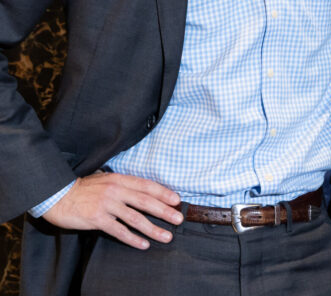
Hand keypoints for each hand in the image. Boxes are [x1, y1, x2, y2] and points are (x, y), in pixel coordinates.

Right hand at [43, 172, 182, 248]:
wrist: (58, 196)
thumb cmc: (84, 188)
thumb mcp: (106, 179)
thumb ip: (123, 184)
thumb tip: (144, 191)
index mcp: (120, 179)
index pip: (147, 186)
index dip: (164, 193)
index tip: (177, 200)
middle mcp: (115, 191)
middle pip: (146, 202)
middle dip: (165, 211)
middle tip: (178, 219)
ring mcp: (107, 205)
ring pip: (135, 218)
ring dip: (153, 228)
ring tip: (166, 236)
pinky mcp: (97, 219)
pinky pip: (119, 231)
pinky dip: (133, 239)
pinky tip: (143, 244)